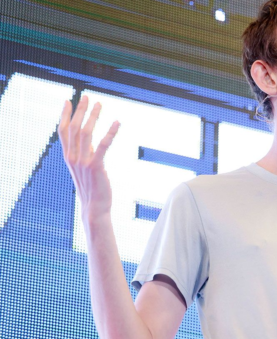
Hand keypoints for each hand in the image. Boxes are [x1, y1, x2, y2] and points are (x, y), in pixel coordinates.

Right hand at [58, 95, 119, 219]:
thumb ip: (84, 153)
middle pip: (73, 128)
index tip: (68, 100)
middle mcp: (73, 157)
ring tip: (100, 104)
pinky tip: (117, 122)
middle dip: (80, 110)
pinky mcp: (96, 166)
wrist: (94, 207)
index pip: (63, 131)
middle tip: (87, 96)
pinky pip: (103, 145)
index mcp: (68, 156)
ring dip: (93, 116)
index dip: (64, 115)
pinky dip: (110, 132)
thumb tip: (89, 140)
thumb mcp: (84, 168)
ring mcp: (83, 162)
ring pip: (86, 133)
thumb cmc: (92, 187)